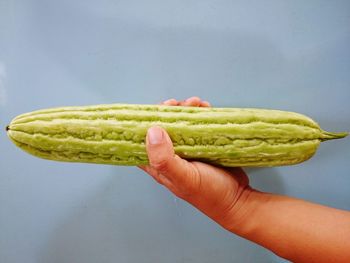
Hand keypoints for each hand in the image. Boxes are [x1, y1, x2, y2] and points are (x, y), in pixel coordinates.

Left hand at [139, 97, 251, 230]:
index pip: (141, 140)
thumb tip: (152, 131)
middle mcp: (170, 156)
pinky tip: (206, 109)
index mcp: (159, 164)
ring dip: (186, 110)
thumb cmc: (210, 193)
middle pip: (162, 128)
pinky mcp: (202, 146)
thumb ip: (165, 158)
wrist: (238, 199)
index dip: (144, 122)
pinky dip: (200, 115)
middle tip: (179, 103)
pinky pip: (197, 126)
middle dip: (169, 112)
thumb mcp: (185, 177)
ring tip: (197, 103)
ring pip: (180, 124)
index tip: (156, 109)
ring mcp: (187, 150)